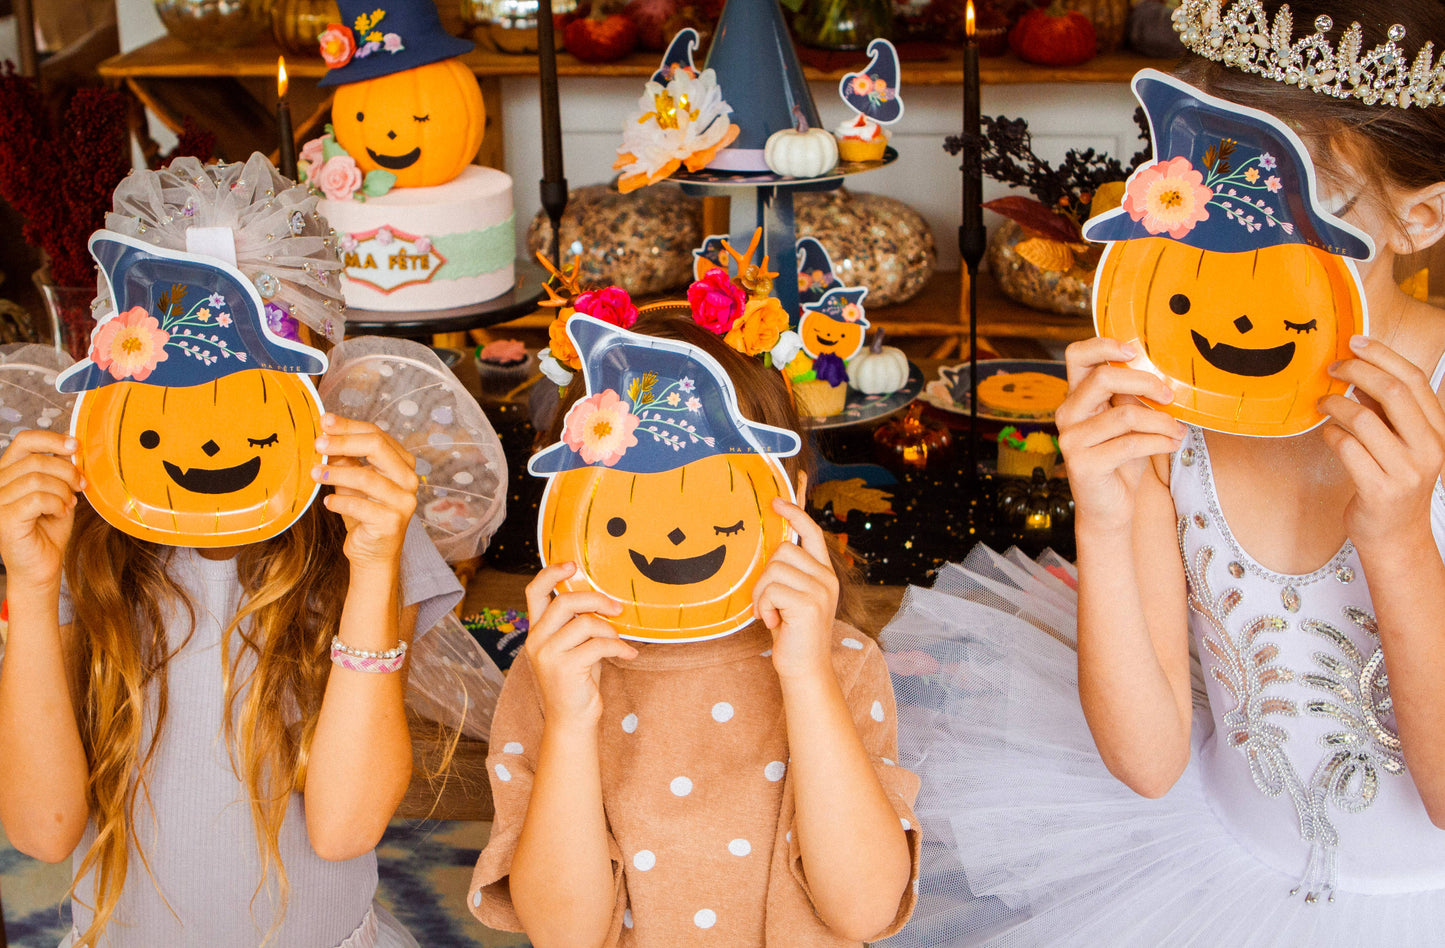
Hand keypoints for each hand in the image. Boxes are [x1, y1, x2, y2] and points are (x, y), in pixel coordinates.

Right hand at [0, 431, 82, 588]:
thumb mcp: (59, 492)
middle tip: (80, 486)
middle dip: (67, 471)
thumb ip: (61, 470)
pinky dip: (56, 504)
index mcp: (9, 472)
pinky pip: (36, 499)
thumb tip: (73, 446)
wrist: (42, 565)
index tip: (76, 446)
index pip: (24, 441)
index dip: (51, 439)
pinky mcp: (4, 519)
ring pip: (37, 479)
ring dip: (62, 491)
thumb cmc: (49, 529)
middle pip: (36, 460)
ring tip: (68, 504)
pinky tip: (60, 513)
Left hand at [313, 414, 417, 570]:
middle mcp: (409, 479)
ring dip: (336, 473)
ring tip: (314, 473)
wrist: (372, 553)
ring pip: (366, 477)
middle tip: (317, 444)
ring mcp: (404, 501)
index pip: (377, 434)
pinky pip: (360, 506)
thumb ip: (345, 457)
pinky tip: (328, 503)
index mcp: (402, 463)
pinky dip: (339, 502)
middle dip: (343, 442)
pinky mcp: (392, 522)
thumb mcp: (352, 480)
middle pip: (377, 447)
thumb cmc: (362, 513)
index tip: (324, 422)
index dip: (348, 426)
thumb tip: (325, 432)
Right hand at [524, 563, 636, 727]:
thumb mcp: (573, 646)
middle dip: (596, 599)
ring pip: (585, 623)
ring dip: (610, 629)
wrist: (571, 720)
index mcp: (536, 630)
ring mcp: (547, 655)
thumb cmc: (577, 680)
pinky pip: (599, 645)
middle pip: (564, 602)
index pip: (534, 591)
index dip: (552, 572)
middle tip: (617, 608)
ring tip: (619, 640)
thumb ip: (577, 623)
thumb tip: (603, 598)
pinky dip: (619, 647)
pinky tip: (628, 654)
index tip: (573, 564)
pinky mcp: (564, 669)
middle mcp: (536, 640)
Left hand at [754, 473, 839, 683]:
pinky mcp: (808, 604)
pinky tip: (773, 623)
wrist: (804, 669)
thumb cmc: (792, 633)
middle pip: (783, 549)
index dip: (794, 513)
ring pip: (773, 569)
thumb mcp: (792, 597)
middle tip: (767, 604)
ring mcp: (820, 590)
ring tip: (770, 614)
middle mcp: (826, 578)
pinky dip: (764, 606)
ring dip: (761, 594)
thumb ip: (789, 573)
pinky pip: (771, 589)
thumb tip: (770, 548)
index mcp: (824, 573)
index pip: (812, 532)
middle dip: (764, 576)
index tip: (776, 502)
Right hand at [1055, 337, 1186, 532]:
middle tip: (1169, 396)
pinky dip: (1159, 442)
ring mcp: (1071, 440)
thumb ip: (1131, 398)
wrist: (1109, 509)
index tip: (1134, 352)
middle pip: (1102, 378)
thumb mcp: (1128, 423)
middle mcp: (1067, 414)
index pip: (1077, 356)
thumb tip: (1157, 375)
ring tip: (1177, 431)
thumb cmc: (1121, 461)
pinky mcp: (1083, 464)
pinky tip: (1172, 445)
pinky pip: (1130, 444)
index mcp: (1076, 397)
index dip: (1103, 345)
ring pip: (1125, 414)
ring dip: (1161, 422)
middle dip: (1144, 382)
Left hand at [1318, 335, 1444, 548]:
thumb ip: (1387, 411)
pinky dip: (1330, 435)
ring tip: (1323, 404)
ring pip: (1364, 419)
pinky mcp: (1380, 489)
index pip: (1414, 379)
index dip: (1382, 355)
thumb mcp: (1400, 442)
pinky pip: (1347, 448)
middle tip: (1331, 369)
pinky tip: (1327, 434)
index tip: (1354, 341)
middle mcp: (1429, 447)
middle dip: (1356, 372)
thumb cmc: (1393, 481)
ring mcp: (1407, 471)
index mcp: (1438, 429)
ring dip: (1335, 405)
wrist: (1397, 537)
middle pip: (1392, 392)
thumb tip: (1358, 371)